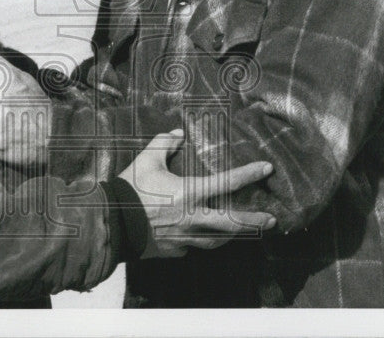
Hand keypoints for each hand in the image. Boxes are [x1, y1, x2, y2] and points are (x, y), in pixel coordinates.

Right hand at [120, 130, 275, 257]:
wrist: (112, 223)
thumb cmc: (130, 189)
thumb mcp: (146, 159)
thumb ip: (163, 142)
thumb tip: (177, 133)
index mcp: (189, 193)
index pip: (227, 182)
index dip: (249, 174)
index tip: (267, 168)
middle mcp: (193, 218)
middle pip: (233, 223)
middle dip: (254, 222)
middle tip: (272, 220)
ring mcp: (185, 238)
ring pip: (217, 240)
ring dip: (232, 235)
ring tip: (242, 231)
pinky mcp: (174, 250)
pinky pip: (193, 247)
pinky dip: (201, 242)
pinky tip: (202, 238)